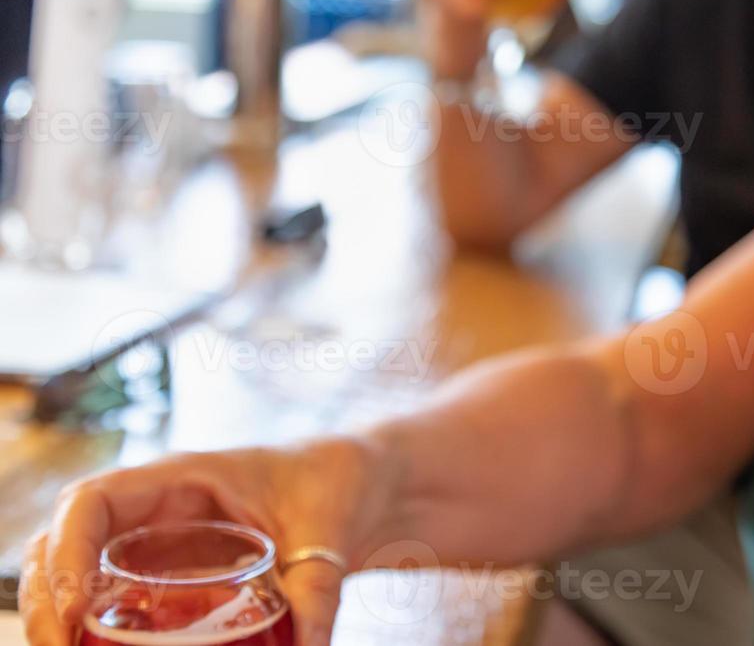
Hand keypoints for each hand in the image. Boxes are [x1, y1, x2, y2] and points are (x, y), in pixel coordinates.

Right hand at [20, 437, 388, 645]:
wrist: (365, 485)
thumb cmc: (339, 483)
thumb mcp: (328, 533)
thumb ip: (317, 591)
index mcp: (184, 475)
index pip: (92, 499)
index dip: (65, 550)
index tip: (71, 606)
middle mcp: (158, 505)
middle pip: (63, 539)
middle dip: (45, 594)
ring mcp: (159, 539)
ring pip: (78, 568)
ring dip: (59, 610)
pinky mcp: (171, 573)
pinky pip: (113, 594)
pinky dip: (94, 621)